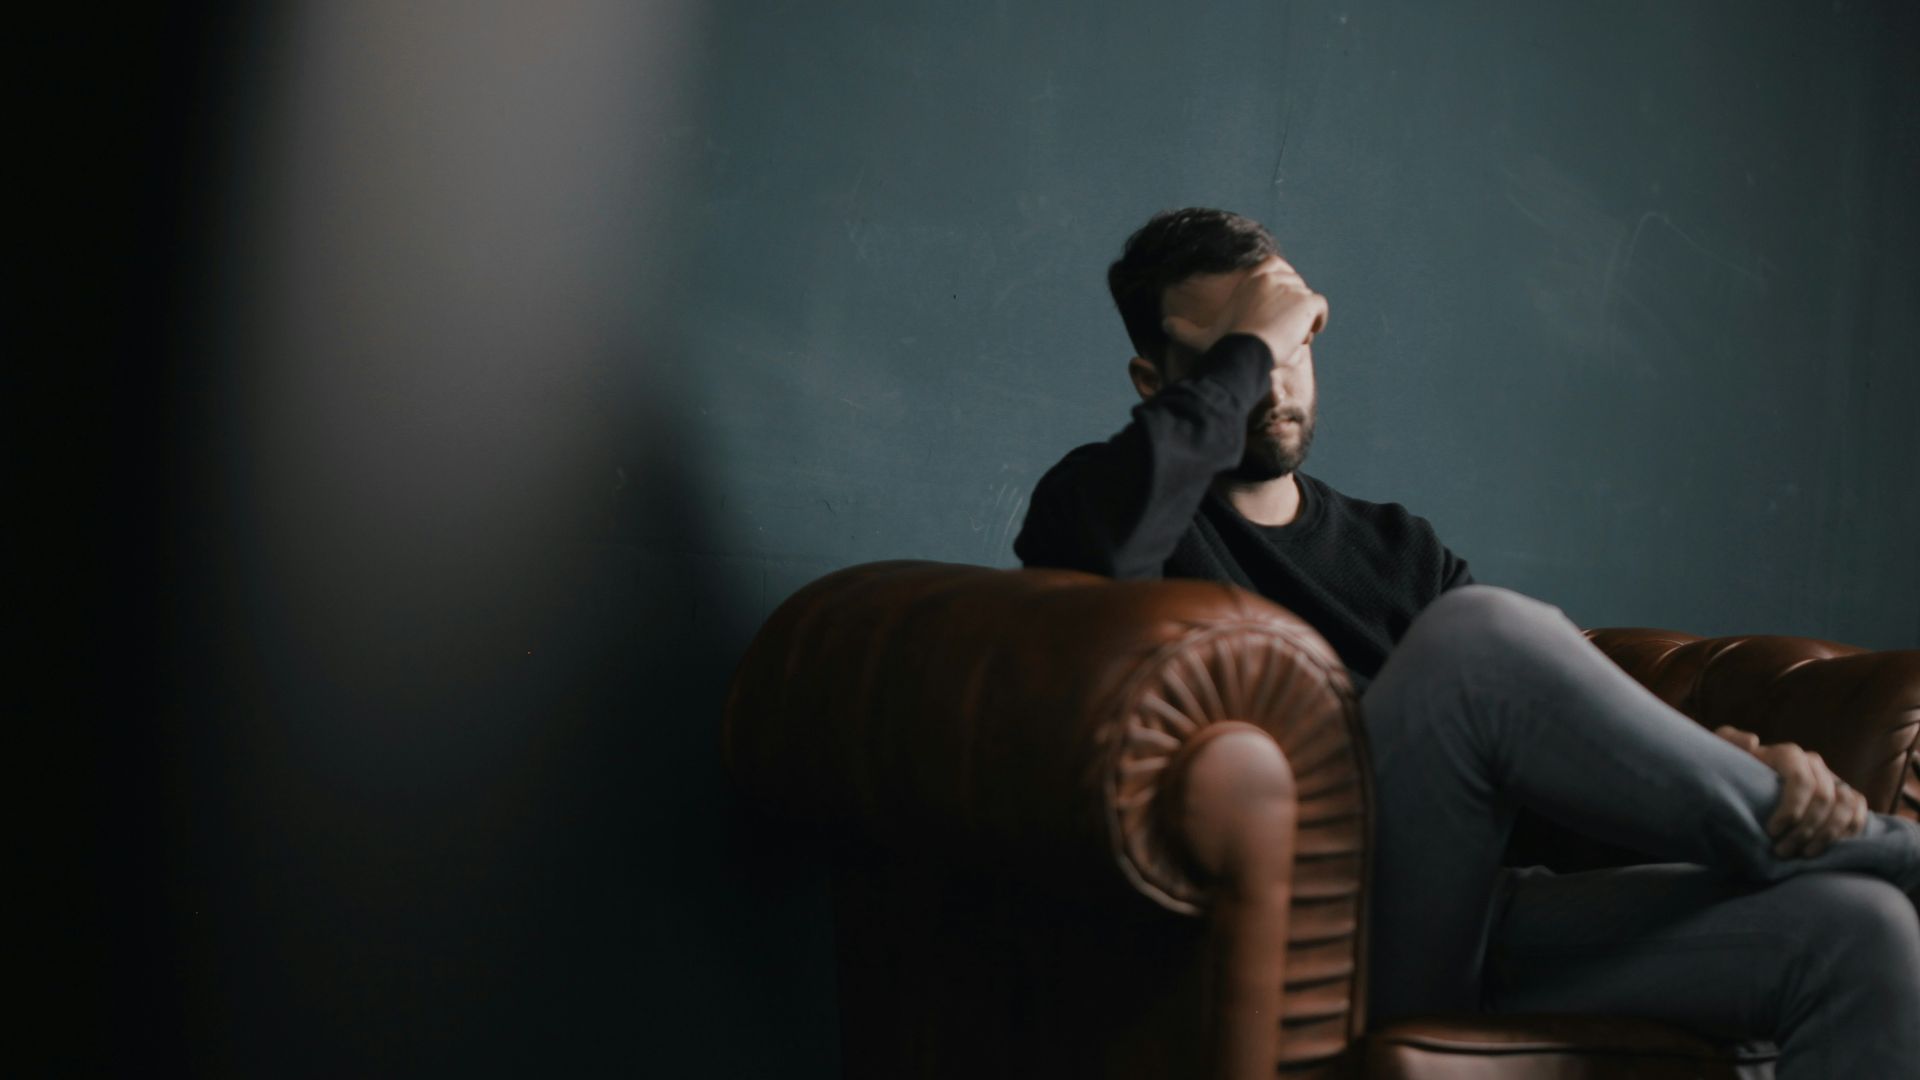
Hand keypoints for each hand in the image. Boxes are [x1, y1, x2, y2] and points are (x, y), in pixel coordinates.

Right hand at [1161, 256, 1328, 363]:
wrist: (1244, 351)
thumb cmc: (1223, 345)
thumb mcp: (1201, 336)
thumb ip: (1183, 329)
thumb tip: (1163, 324)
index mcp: (1253, 276)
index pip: (1277, 270)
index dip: (1278, 292)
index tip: (1272, 313)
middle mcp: (1274, 275)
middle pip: (1294, 288)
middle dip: (1290, 308)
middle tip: (1278, 332)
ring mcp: (1292, 286)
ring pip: (1306, 301)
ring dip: (1301, 320)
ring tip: (1287, 339)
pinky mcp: (1307, 301)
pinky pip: (1320, 308)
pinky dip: (1317, 322)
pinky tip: (1304, 336)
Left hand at [1714, 725, 1868, 857]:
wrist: (1749, 787)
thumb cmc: (1734, 773)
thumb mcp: (1723, 755)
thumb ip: (1728, 741)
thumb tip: (1752, 742)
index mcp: (1787, 754)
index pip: (1801, 779)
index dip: (1791, 808)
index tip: (1772, 831)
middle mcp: (1814, 764)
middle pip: (1823, 797)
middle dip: (1805, 829)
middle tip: (1782, 851)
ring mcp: (1832, 779)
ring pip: (1845, 805)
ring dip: (1827, 834)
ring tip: (1804, 854)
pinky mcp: (1845, 796)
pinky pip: (1859, 810)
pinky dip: (1849, 830)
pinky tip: (1828, 847)